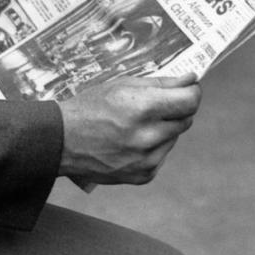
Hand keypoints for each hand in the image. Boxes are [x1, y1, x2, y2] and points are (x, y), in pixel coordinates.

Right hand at [58, 74, 201, 188]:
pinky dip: (153, 147)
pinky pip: (162, 155)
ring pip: (174, 137)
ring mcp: (146, 159)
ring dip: (164, 128)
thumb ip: (160, 84)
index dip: (192, 92)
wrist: (61, 141)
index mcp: (142, 108)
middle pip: (186, 119)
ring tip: (136, 124)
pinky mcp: (143, 175)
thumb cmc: (89, 108)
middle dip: (176, 109)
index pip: (190, 101)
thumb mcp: (122, 85)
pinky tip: (131, 141)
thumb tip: (191, 79)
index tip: (187, 88)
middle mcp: (147, 136)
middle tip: (156, 105)